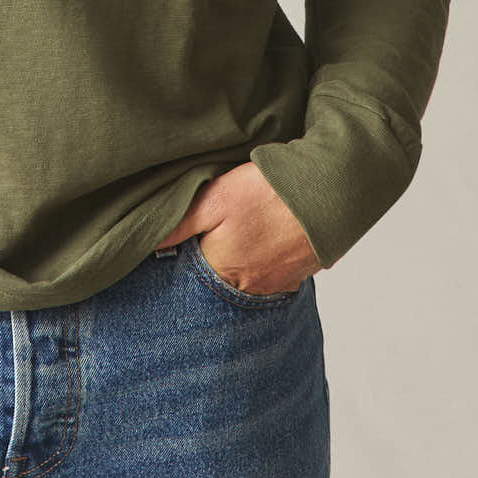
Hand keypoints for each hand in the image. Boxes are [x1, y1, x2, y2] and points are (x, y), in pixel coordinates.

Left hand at [154, 160, 321, 293]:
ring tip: (248, 229)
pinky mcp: (301, 273)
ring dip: (246, 257)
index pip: (193, 272)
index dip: (189, 251)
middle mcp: (251, 286)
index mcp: (224, 270)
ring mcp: (279, 283)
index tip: (193, 233)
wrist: (329, 190)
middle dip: (217, 256)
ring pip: (250, 275)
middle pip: (222, 276)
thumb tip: (147, 244)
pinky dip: (270, 257)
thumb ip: (179, 225)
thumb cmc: (269, 192)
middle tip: (223, 227)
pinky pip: (276, 272)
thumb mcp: (214, 198)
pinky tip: (271, 235)